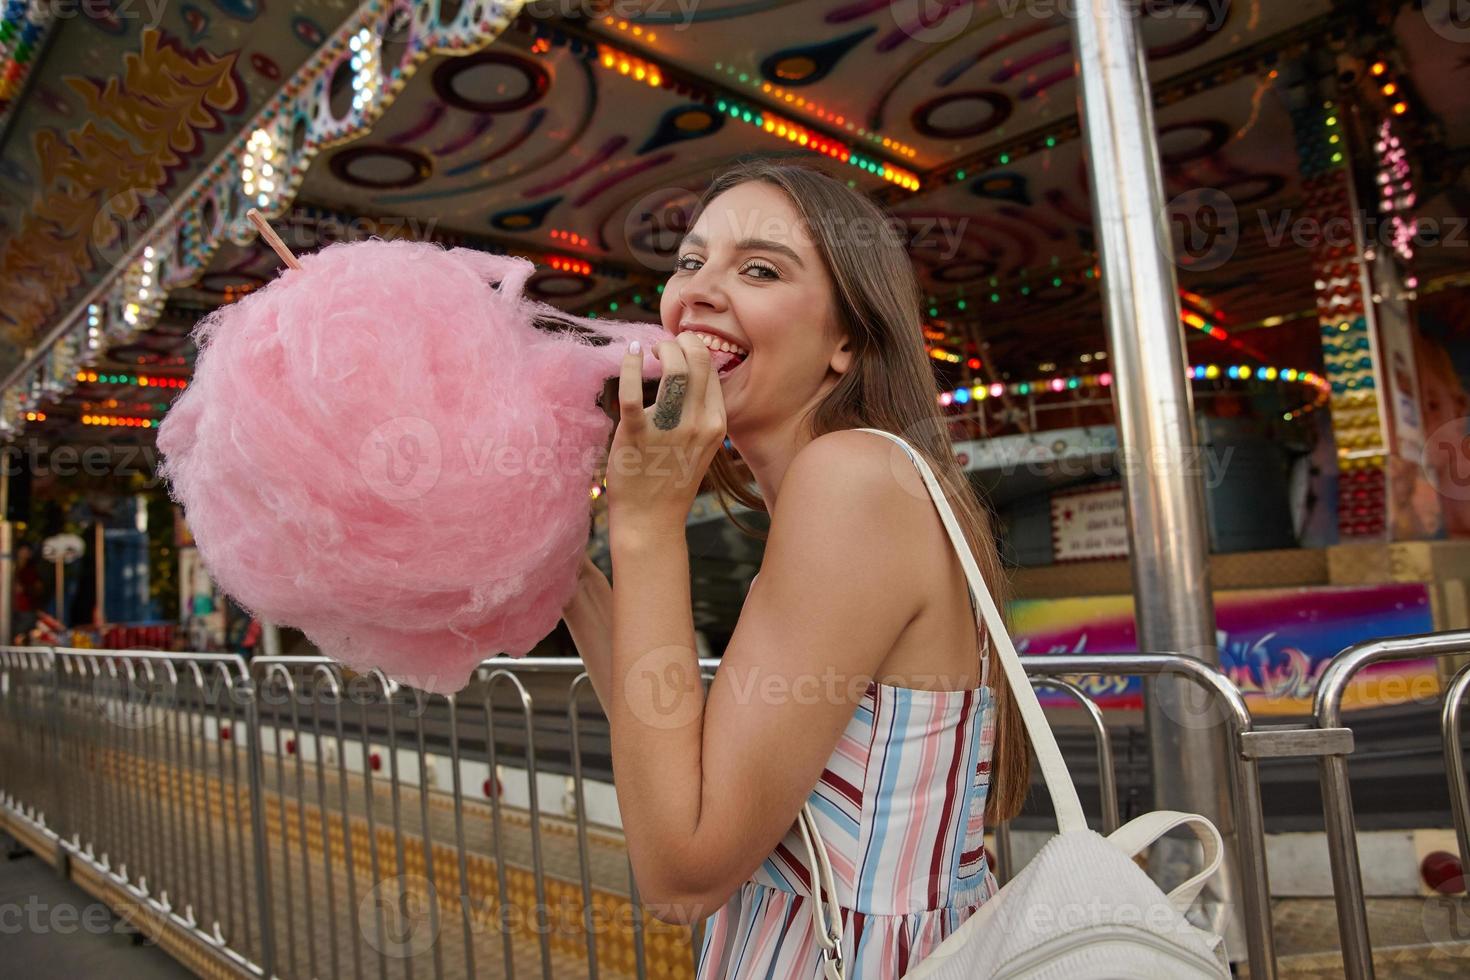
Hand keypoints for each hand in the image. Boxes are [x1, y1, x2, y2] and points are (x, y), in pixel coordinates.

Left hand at [606, 333, 726, 523]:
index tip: (677, 351)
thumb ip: (700, 412)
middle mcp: (699, 423)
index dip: (693, 349)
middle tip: (663, 346)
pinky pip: (633, 393)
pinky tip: (628, 353)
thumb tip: (689, 373)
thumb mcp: (700, 444)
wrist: (651, 519)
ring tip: (647, 351)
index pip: (711, 368)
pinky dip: (628, 365)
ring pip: (674, 369)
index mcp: (716, 422)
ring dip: (661, 349)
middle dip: (680, 341)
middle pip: (699, 359)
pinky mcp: (638, 436)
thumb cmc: (670, 477)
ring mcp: (670, 430)